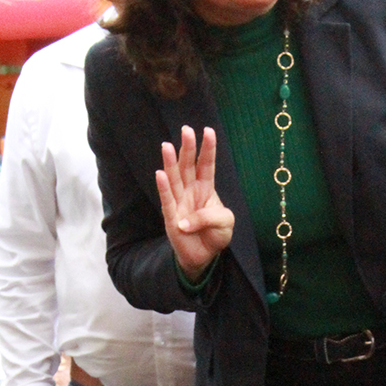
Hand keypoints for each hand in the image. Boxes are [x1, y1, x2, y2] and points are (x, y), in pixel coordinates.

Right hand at [156, 125, 234, 278]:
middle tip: (186, 130)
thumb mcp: (225, 222)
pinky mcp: (171, 217)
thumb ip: (211, 216)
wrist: (205, 256)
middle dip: (187, 148)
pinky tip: (160, 174)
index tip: (208, 131)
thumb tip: (186, 221)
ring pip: (174, 178)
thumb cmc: (216, 234)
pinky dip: (163, 188)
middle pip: (188, 165)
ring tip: (167, 146)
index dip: (207, 148)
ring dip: (170, 163)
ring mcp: (180, 202)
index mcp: (206, 188)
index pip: (206, 164)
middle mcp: (191, 191)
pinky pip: (167, 200)